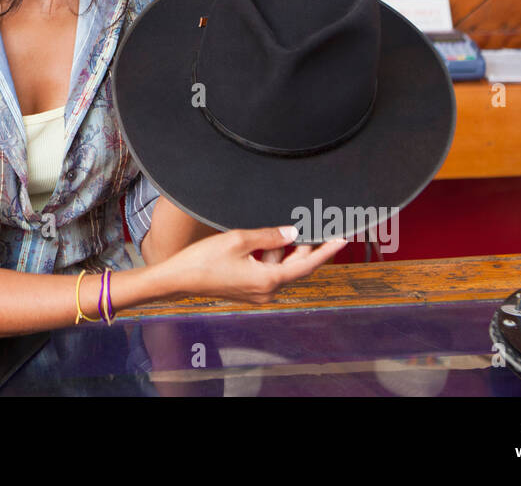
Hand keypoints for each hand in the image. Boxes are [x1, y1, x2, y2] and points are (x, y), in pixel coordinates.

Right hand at [158, 225, 345, 304]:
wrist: (179, 279)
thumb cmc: (204, 259)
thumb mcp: (238, 240)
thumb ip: (269, 236)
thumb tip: (292, 233)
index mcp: (268, 280)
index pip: (306, 265)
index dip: (325, 251)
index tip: (342, 240)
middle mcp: (267, 291)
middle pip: (295, 267)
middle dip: (303, 248)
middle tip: (312, 227)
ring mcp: (258, 294)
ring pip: (280, 269)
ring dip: (281, 252)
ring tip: (273, 232)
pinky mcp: (248, 291)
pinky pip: (268, 273)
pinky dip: (269, 258)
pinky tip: (259, 244)